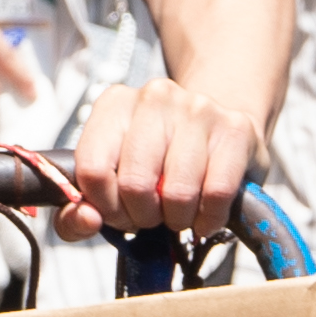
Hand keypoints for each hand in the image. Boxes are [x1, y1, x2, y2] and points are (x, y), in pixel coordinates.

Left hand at [57, 78, 257, 233]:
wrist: (219, 132)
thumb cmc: (160, 161)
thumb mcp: (114, 180)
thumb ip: (80, 210)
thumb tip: (86, 219)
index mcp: (114, 104)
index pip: (92, 169)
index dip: (105, 207)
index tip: (119, 214)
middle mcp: (154, 97)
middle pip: (135, 184)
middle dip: (142, 217)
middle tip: (152, 216)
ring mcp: (197, 108)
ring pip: (177, 192)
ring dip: (177, 219)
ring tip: (179, 212)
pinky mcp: (235, 128)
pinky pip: (216, 193)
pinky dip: (209, 218)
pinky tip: (205, 214)